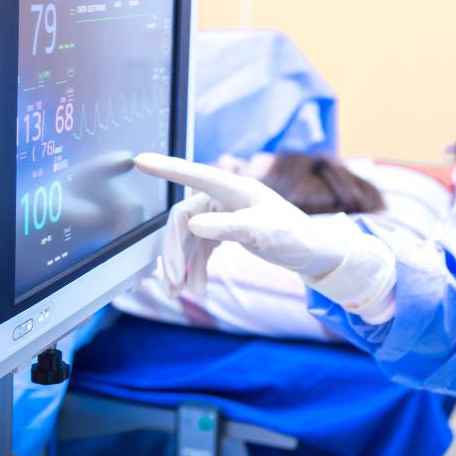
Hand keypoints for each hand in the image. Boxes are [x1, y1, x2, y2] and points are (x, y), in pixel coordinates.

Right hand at [134, 153, 397, 321]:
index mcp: (234, 188)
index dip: (166, 168)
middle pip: (183, 219)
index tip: (140, 160)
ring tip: (180, 295)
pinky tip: (197, 290)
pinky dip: (197, 267)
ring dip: (183, 266)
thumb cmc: (295, 237)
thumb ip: (228, 227)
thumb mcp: (263, 233)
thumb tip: (193, 223)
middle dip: (174, 252)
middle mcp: (226, 196)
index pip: (194, 175)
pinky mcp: (227, 228)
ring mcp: (225, 212)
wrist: (315, 253)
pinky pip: (201, 246)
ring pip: (190, 236)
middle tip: (171, 285)